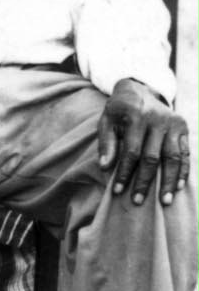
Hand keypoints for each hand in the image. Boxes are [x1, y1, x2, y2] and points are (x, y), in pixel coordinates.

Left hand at [99, 78, 189, 206]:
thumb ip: (106, 142)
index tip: (118, 191)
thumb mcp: (107, 120)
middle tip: (138, 201)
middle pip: (152, 157)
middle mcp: (157, 120)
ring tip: (165, 201)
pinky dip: (182, 170)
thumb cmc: (119, 110)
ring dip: (168, 181)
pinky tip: (179, 186)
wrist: (140, 89)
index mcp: (136, 118)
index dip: (125, 173)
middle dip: (145, 181)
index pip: (131, 152)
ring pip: (172, 157)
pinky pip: (185, 152)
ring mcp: (173, 124)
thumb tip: (105, 167)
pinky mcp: (183, 127)